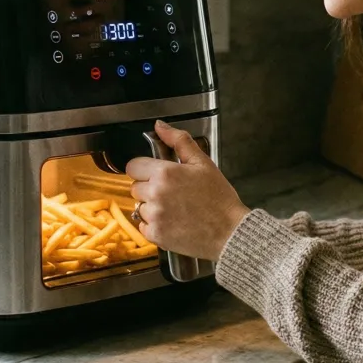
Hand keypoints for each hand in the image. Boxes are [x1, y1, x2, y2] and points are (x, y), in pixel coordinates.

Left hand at [124, 120, 250, 260]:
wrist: (230, 232)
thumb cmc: (219, 198)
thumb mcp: (203, 163)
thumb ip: (179, 141)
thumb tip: (160, 126)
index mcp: (165, 173)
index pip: (133, 166)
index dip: (144, 169)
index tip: (155, 174)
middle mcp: (156, 194)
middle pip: (135, 187)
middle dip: (149, 188)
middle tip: (172, 192)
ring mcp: (154, 216)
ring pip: (139, 207)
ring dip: (152, 207)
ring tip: (175, 208)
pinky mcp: (156, 235)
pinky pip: (143, 226)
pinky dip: (154, 225)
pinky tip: (173, 222)